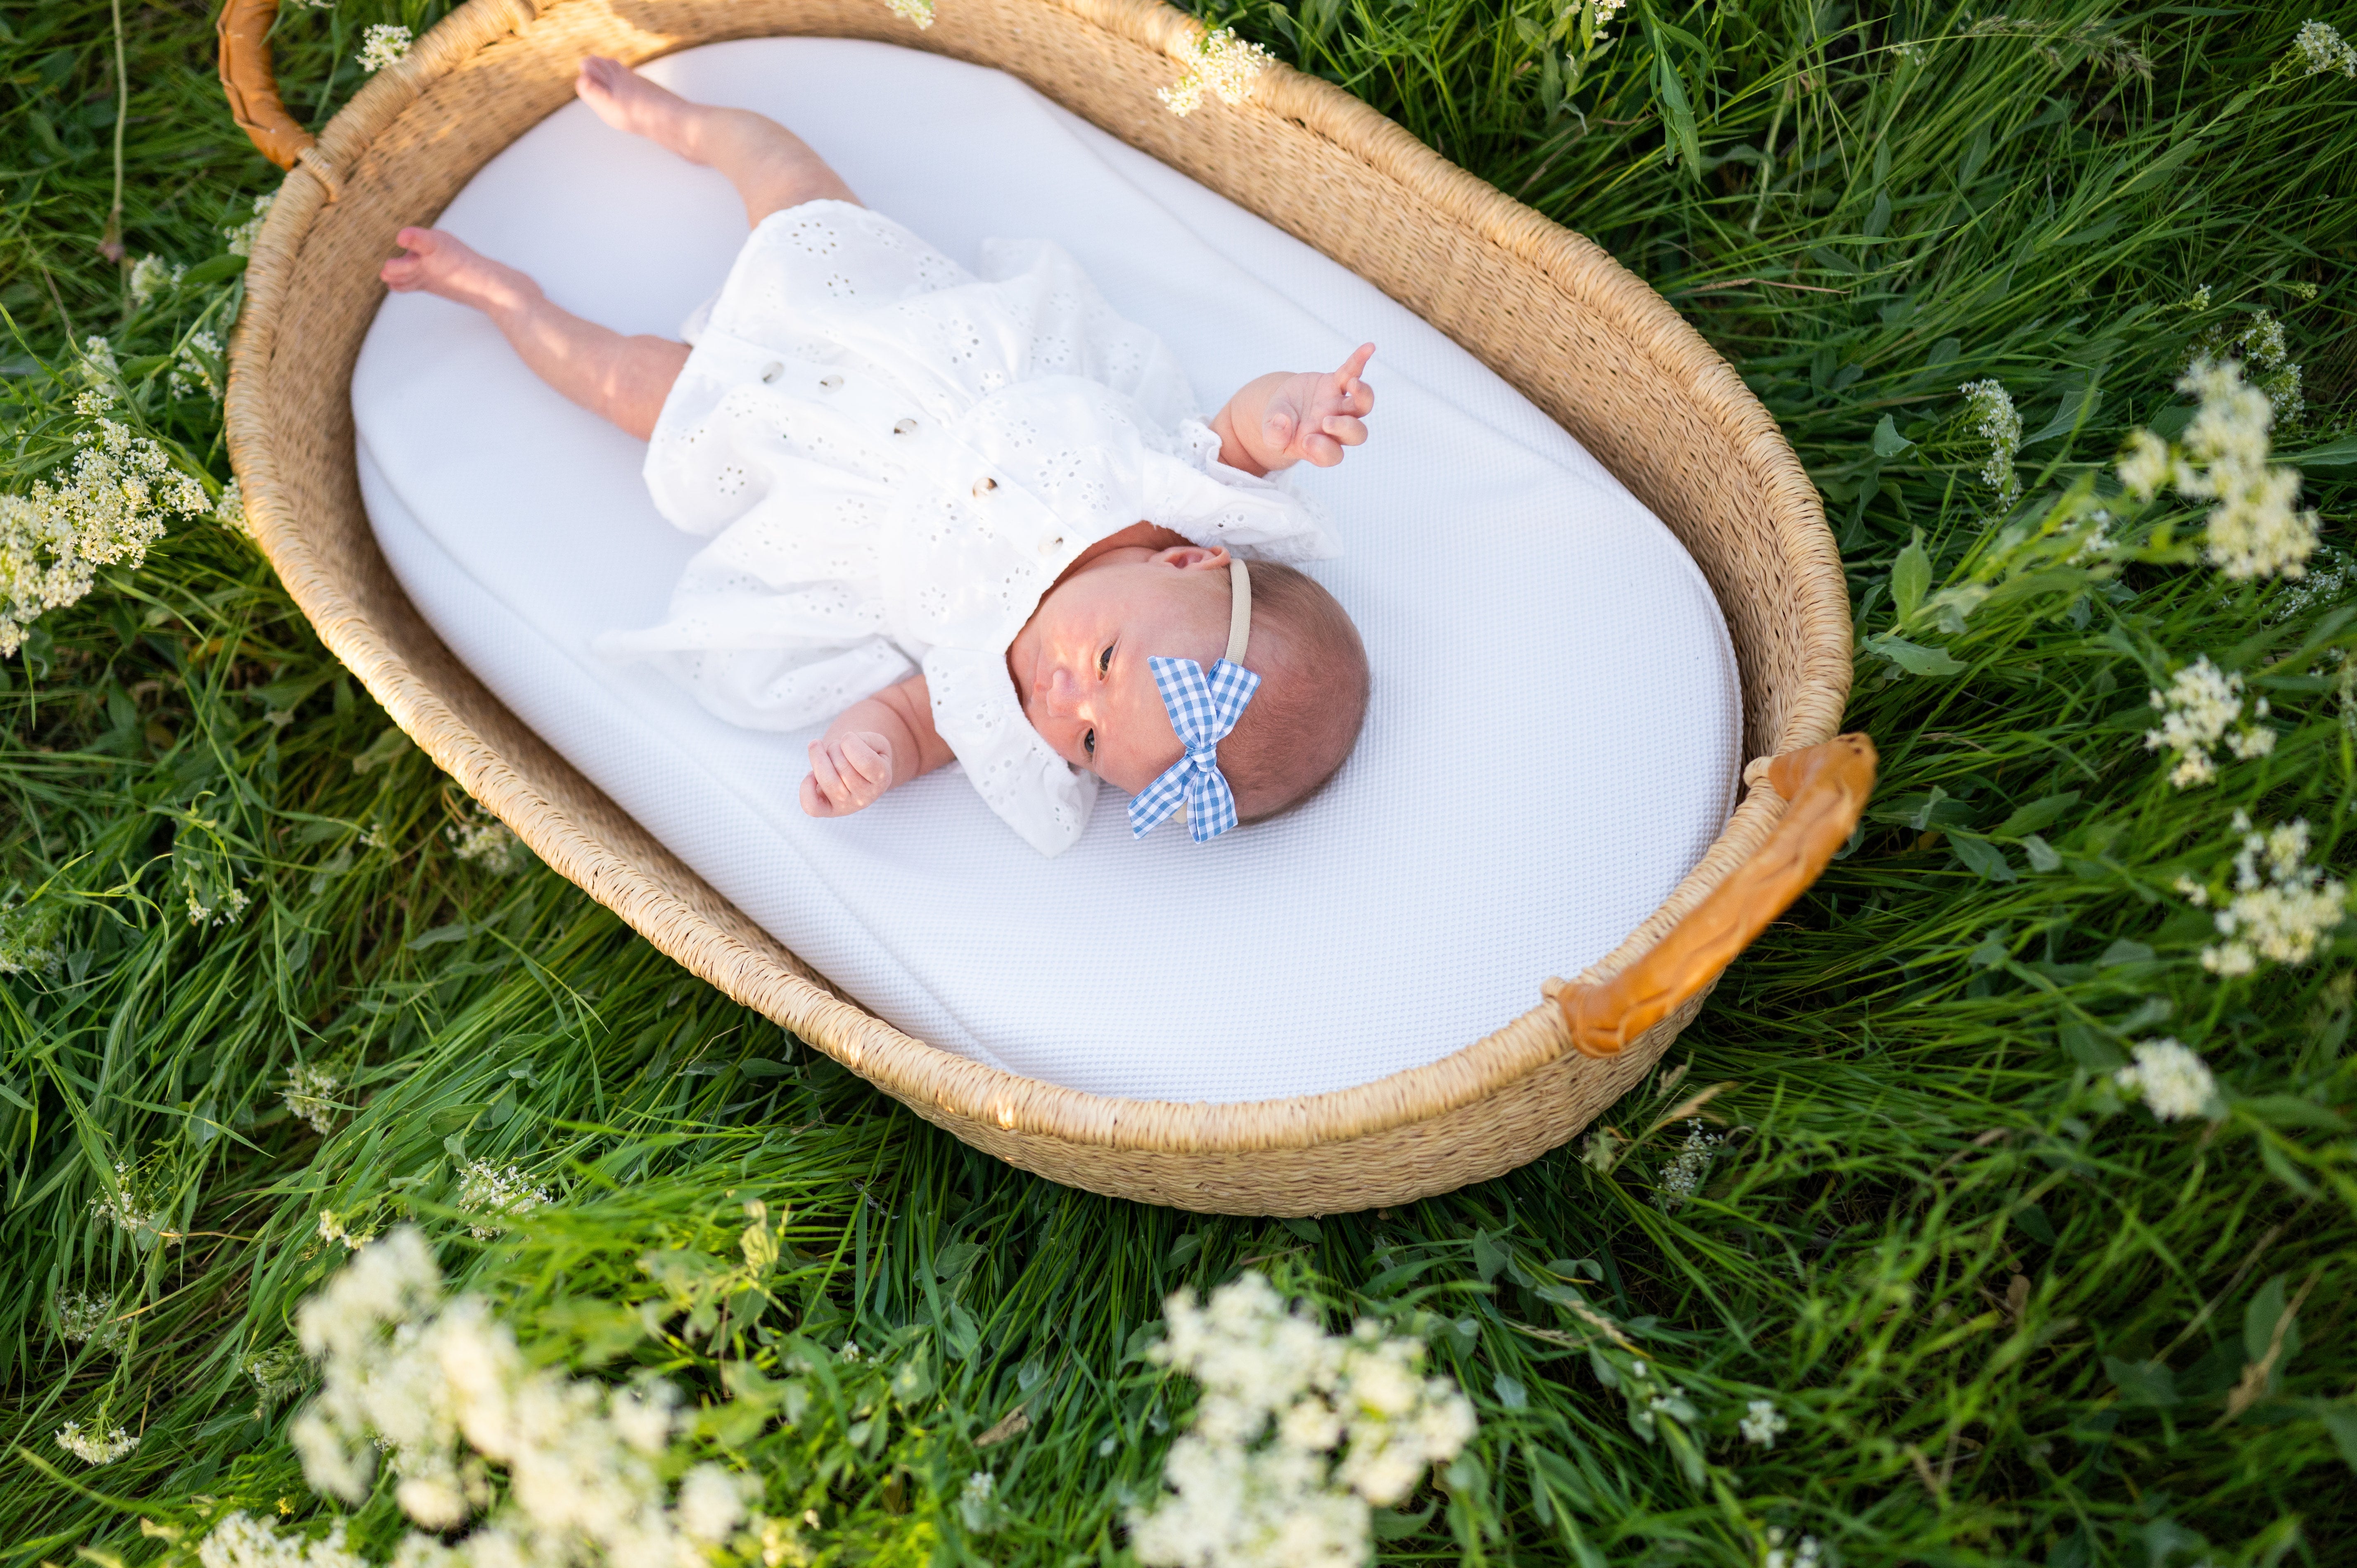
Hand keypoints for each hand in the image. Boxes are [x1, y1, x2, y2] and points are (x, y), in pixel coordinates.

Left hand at [800, 731, 894, 816]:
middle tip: (835, 746)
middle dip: (833, 748)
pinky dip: (806, 788)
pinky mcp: (828, 811)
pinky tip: (811, 774)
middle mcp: (866, 798)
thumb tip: (844, 744)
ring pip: (827, 782)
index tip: (848, 737)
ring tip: (819, 751)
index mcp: (882, 779)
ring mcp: (846, 807)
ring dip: (819, 759)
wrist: (861, 775)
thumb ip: (865, 739)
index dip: (850, 742)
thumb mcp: (876, 742)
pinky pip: (811, 807)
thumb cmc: (867, 755)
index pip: (865, 761)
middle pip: (843, 768)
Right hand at [1251, 343, 1376, 469]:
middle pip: (1356, 434)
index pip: (1331, 455)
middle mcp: (1334, 429)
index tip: (1306, 441)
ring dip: (1363, 396)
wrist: (1283, 408)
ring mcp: (1339, 406)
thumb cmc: (1279, 425)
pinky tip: (1368, 347)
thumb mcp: (1271, 431)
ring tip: (1354, 385)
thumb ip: (1274, 434)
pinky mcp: (1337, 383)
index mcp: (1318, 446)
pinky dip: (1359, 361)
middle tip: (1326, 421)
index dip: (1323, 450)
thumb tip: (1282, 426)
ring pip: (1362, 405)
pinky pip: (1352, 372)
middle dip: (1345, 427)